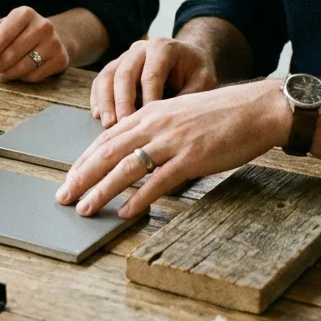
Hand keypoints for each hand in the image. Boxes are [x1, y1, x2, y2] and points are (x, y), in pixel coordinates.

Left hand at [0, 7, 70, 82]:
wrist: (53, 37)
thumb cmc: (20, 32)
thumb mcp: (3, 26)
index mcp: (25, 13)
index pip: (3, 35)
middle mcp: (43, 25)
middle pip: (12, 53)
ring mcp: (54, 43)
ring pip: (23, 67)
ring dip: (8, 73)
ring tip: (3, 71)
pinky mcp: (61, 59)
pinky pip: (34, 76)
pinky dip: (23, 77)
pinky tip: (21, 71)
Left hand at [58, 79, 288, 217]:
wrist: (257, 108)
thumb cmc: (222, 115)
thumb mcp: (180, 114)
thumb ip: (156, 130)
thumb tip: (135, 154)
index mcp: (151, 112)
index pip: (107, 138)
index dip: (84, 160)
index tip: (69, 177)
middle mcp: (156, 124)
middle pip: (108, 153)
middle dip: (82, 177)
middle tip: (63, 197)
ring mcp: (174, 141)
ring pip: (127, 167)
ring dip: (102, 191)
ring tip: (86, 208)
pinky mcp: (193, 158)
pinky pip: (159, 181)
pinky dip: (140, 198)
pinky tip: (126, 212)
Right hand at [91, 38, 217, 127]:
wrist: (188, 58)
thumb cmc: (195, 72)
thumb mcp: (203, 81)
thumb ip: (189, 97)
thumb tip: (170, 121)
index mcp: (163, 48)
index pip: (151, 75)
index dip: (148, 99)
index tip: (149, 123)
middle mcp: (140, 48)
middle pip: (124, 73)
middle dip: (122, 102)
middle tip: (123, 126)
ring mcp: (125, 56)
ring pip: (108, 75)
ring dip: (106, 101)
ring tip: (108, 124)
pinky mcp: (116, 66)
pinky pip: (101, 80)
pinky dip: (98, 97)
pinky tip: (99, 115)